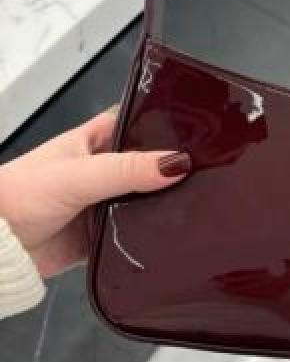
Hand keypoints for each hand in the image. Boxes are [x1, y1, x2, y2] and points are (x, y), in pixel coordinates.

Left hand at [0, 105, 191, 278]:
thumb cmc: (17, 196)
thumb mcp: (79, 174)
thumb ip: (127, 170)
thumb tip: (174, 164)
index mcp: (92, 141)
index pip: (136, 124)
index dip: (163, 127)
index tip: (196, 135)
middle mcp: (100, 171)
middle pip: (146, 166)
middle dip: (168, 173)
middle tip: (199, 175)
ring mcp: (101, 204)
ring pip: (143, 202)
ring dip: (158, 207)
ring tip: (188, 206)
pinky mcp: (100, 236)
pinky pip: (132, 234)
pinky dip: (145, 237)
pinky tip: (163, 236)